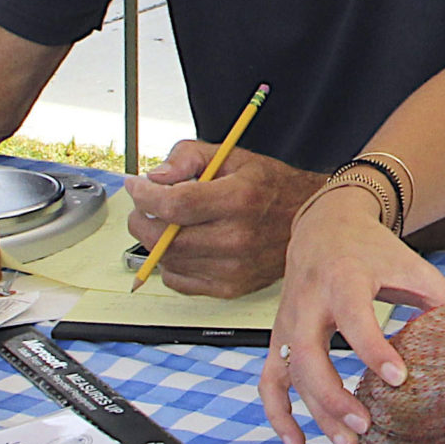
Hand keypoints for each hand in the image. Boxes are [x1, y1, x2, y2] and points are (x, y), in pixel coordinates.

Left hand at [121, 141, 323, 297]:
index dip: (145, 195)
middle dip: (141, 218)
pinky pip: (179, 281)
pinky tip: (183, 245)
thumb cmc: (271, 187)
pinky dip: (170, 264)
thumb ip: (188, 157)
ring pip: (168, 260)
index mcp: (238, 199)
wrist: (309, 219)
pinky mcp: (231, 287)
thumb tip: (155, 177)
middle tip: (142, 206)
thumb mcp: (232, 156)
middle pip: (164, 237)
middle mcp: (237, 237)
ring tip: (165, 223)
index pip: (175, 204)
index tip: (136, 186)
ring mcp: (233, 267)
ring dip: (154, 240)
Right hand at [262, 180, 444, 443]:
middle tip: (368, 428)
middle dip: (335, 397)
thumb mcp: (410, 266)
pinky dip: (278, 415)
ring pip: (291, 376)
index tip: (399, 379)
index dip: (374, 350)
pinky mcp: (278, 339)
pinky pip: (270, 382)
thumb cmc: (372, 250)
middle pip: (310, 357)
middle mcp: (308, 303)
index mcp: (344, 279)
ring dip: (316, 416)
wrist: (323, 227)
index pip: (354, 318)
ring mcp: (287, 324)